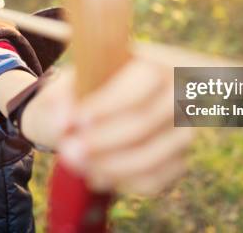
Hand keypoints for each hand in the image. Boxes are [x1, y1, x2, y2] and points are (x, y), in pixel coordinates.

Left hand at [22, 58, 192, 195]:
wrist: (90, 120)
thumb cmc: (81, 95)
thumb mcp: (65, 87)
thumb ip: (60, 98)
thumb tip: (63, 118)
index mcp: (156, 61)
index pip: (144, 80)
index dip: (111, 103)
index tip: (76, 120)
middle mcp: (178, 94)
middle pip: (147, 121)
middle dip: (104, 140)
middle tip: (68, 150)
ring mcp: (183, 129)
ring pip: (152, 156)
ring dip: (109, 165)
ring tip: (76, 162)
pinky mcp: (179, 161)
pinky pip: (155, 179)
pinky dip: (122, 181)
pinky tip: (96, 174)